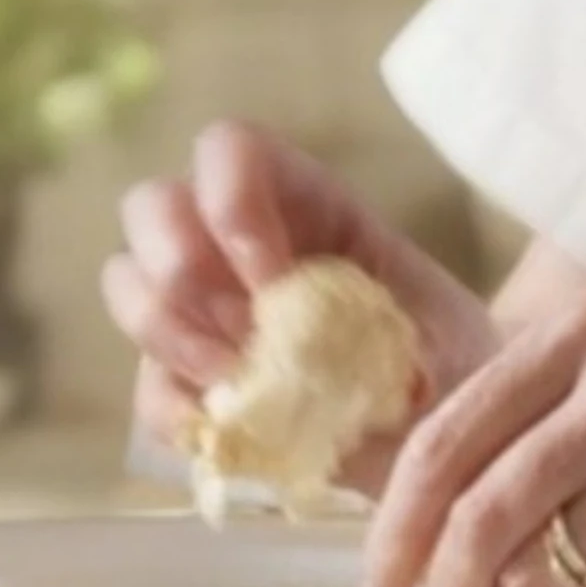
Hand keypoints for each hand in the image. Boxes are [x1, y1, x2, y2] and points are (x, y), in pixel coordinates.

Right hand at [100, 120, 498, 491]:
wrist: (457, 437)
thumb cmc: (458, 365)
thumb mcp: (450, 335)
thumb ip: (394, 333)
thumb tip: (329, 355)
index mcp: (305, 200)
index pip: (229, 150)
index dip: (230, 202)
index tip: (274, 281)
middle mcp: (235, 240)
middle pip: (151, 206)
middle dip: (181, 268)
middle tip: (247, 336)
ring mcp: (203, 309)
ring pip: (127, 284)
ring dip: (173, 338)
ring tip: (241, 383)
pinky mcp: (189, 381)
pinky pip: (148, 386)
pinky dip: (179, 410)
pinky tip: (232, 428)